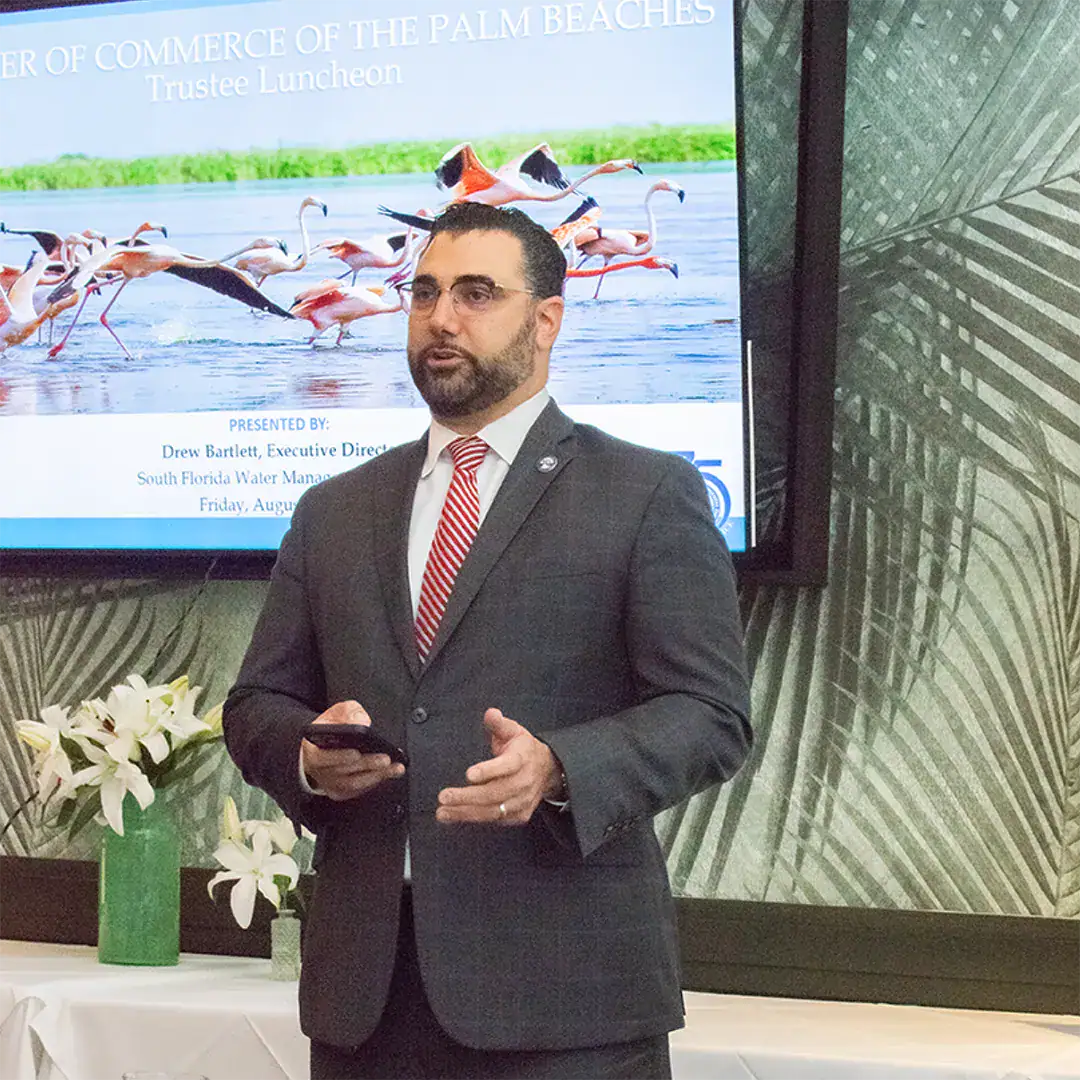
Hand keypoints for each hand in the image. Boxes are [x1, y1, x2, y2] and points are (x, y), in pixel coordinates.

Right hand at [302, 700, 404, 801]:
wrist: (322, 747)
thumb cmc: (331, 729)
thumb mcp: (337, 713)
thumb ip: (349, 712)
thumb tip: (362, 721)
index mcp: (312, 750)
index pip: (321, 758)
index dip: (339, 756)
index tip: (356, 753)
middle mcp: (318, 771)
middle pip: (342, 772)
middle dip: (366, 765)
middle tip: (385, 759)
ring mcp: (329, 783)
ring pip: (352, 784)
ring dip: (376, 776)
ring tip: (394, 768)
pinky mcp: (340, 792)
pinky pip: (358, 791)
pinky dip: (375, 782)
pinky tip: (389, 773)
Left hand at [436, 708, 561, 825]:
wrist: (546, 770)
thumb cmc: (523, 749)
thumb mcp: (513, 730)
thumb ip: (499, 723)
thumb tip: (490, 713)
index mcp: (522, 758)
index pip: (507, 766)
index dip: (489, 770)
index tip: (469, 774)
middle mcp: (524, 782)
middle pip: (496, 792)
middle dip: (468, 797)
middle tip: (444, 796)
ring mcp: (522, 801)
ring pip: (493, 810)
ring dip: (465, 812)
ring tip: (443, 811)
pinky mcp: (519, 815)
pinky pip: (494, 820)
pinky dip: (473, 819)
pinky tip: (454, 816)